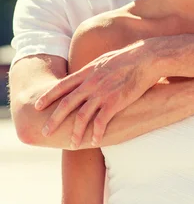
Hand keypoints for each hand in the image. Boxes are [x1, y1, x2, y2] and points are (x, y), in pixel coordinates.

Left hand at [36, 41, 160, 147]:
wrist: (146, 59)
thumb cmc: (129, 58)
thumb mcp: (105, 60)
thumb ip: (93, 70)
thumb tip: (86, 75)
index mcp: (87, 72)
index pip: (62, 86)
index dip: (48, 97)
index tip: (38, 106)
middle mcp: (91, 84)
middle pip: (66, 104)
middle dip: (54, 119)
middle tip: (45, 131)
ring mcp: (102, 93)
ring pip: (81, 117)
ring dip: (75, 132)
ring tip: (72, 144)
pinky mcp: (115, 102)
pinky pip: (101, 122)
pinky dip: (96, 133)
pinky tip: (95, 141)